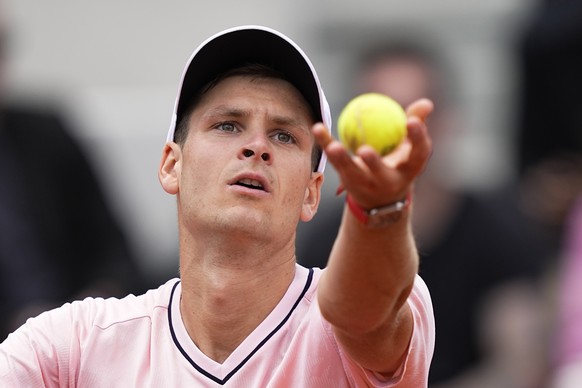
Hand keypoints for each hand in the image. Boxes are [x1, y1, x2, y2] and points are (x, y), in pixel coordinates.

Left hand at [312, 98, 432, 208]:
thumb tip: (426, 103)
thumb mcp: (411, 147)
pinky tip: (318, 128)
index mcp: (410, 170)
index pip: (418, 154)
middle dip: (373, 164)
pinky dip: (326, 144)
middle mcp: (389, 182)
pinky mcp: (348, 181)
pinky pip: (335, 161)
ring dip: (342, 159)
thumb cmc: (399, 163)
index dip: (417, 138)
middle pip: (381, 173)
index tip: (411, 121)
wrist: (381, 199)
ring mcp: (367, 184)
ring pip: (353, 172)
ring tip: (334, 147)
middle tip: (365, 150)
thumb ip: (417, 124)